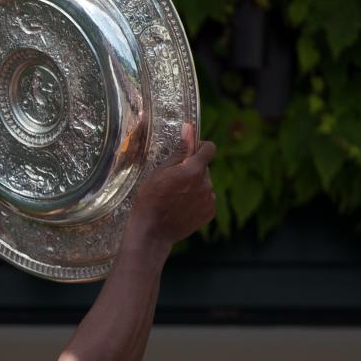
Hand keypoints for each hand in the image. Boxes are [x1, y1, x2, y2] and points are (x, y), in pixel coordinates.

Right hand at [123, 123, 216, 253]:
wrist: (152, 232)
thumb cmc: (150, 199)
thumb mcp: (160, 171)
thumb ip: (180, 150)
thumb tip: (189, 128)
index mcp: (194, 170)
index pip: (209, 148)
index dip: (199, 147)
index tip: (188, 152)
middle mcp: (206, 183)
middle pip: (203, 168)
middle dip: (192, 170)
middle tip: (172, 182)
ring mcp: (209, 199)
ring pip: (204, 184)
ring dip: (194, 186)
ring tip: (175, 197)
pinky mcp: (210, 212)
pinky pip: (206, 199)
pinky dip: (196, 200)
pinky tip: (181, 207)